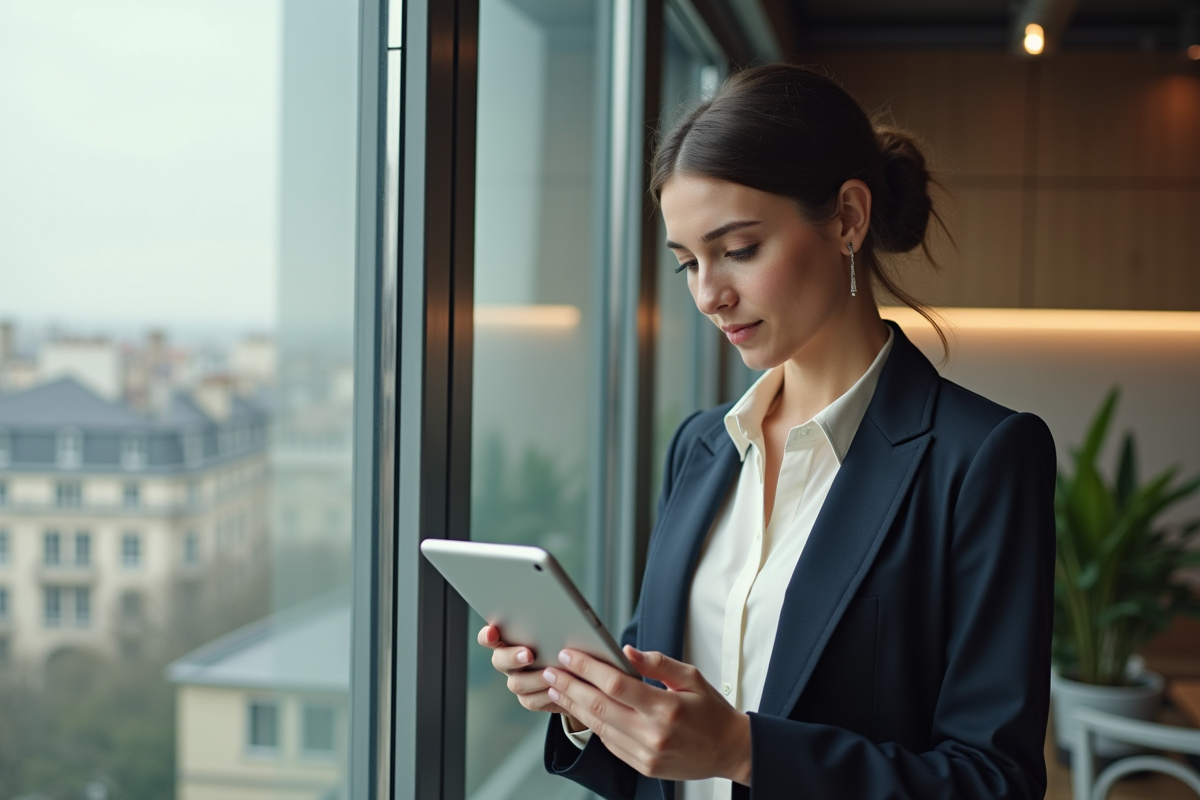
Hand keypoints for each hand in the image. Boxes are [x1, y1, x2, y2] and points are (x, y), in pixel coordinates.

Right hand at [476, 624, 570, 717]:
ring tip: (551, 673)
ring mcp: (517, 680)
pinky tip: (557, 689)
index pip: (489, 637)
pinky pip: (531, 700)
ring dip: (534, 679)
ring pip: (516, 683)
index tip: (492, 632)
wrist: (575, 673)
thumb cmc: (564, 643)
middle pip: (499, 660)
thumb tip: (555, 617)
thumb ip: (549, 625)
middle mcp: (509, 661)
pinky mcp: (529, 698)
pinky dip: (545, 695)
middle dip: (512, 657)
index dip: (487, 635)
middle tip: (529, 655)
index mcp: (510, 640)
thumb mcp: (557, 631)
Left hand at [542, 645, 751, 784]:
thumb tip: (627, 650)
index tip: (569, 655)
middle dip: (569, 686)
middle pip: (598, 706)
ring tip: (556, 688)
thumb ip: (657, 663)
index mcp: (666, 708)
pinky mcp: (642, 766)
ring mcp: (646, 754)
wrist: (730, 751)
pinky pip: (610, 743)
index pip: (615, 684)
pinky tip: (580, 710)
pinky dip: (592, 724)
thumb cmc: (712, 712)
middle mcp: (653, 734)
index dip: (587, 668)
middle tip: (550, 671)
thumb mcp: (692, 678)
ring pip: (599, 726)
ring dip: (573, 706)